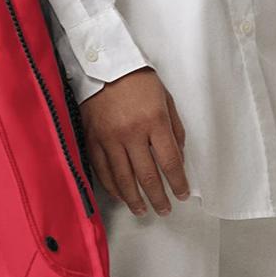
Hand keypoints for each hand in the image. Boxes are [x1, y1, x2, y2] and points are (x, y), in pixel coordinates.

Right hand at [82, 68, 188, 215]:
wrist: (104, 66)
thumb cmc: (139, 81)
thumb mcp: (166, 100)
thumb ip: (174, 130)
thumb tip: (178, 158)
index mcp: (154, 122)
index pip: (169, 161)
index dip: (177, 183)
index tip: (182, 195)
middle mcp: (132, 133)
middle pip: (147, 175)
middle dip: (158, 197)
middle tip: (164, 210)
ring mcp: (110, 139)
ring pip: (123, 178)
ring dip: (134, 199)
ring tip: (142, 210)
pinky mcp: (93, 140)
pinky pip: (103, 170)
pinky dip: (113, 187)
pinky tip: (121, 196)